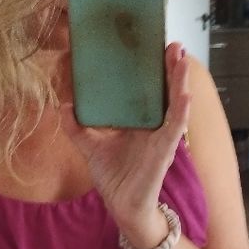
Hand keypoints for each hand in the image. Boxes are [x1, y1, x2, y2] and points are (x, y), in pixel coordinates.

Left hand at [55, 42, 190, 248]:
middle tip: (172, 42)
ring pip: (176, 102)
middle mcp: (154, 125)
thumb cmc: (114, 177)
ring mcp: (162, 136)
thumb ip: (76, 127)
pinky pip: (175, 128)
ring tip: (181, 57)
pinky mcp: (165, 151)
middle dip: (170, 67)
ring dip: (180, 80)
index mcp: (140, 121)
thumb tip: (62, 104)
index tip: (152, 45)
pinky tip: (186, 95)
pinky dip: (181, 111)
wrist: (122, 206)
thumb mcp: (90, 146)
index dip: (152, 69)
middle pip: (165, 90)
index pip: (149, 90)